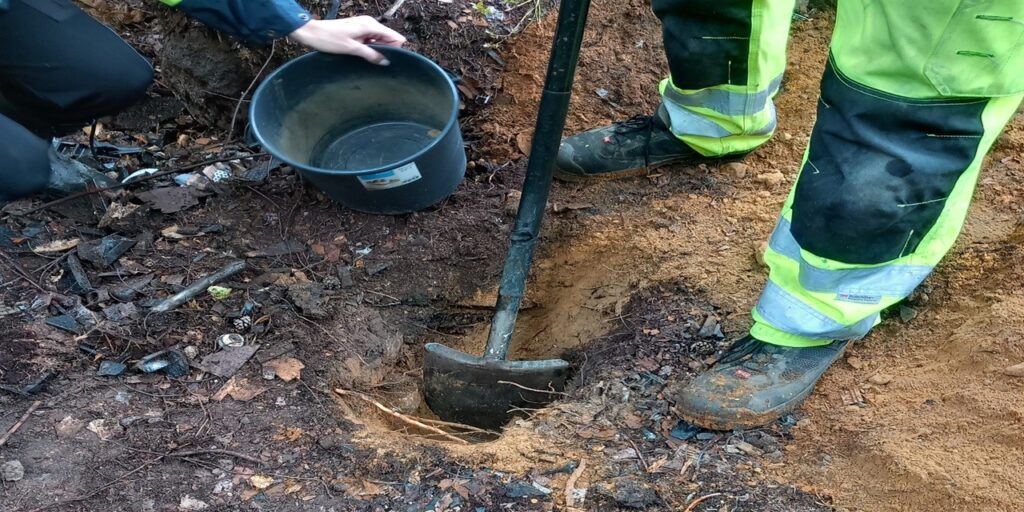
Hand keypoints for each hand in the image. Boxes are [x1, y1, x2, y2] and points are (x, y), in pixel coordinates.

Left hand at [289, 16, 406, 64]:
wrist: (311, 32)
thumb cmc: (329, 39)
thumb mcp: (351, 49)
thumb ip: (371, 55)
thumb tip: (386, 61)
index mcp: (370, 25)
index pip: (395, 37)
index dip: (394, 49)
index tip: (386, 60)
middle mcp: (369, 23)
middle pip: (388, 38)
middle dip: (386, 50)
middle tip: (375, 61)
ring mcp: (363, 26)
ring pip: (379, 40)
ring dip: (376, 50)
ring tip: (366, 59)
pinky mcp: (357, 30)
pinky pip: (370, 40)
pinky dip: (369, 48)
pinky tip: (361, 54)